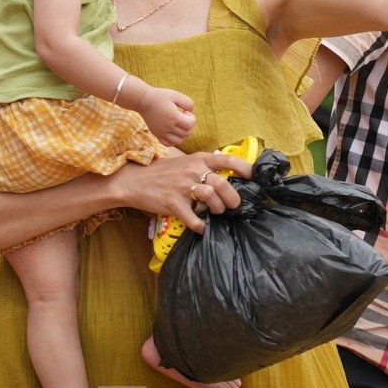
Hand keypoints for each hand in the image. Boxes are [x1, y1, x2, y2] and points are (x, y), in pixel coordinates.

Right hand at [114, 151, 248, 233]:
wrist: (134, 180)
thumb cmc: (162, 171)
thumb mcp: (184, 161)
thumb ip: (203, 164)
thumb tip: (225, 172)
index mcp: (199, 159)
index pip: (229, 160)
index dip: (245, 169)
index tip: (253, 179)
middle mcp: (193, 170)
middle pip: (224, 185)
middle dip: (234, 199)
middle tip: (234, 206)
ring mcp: (183, 187)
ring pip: (212, 200)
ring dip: (219, 210)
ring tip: (216, 213)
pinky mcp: (174, 203)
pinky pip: (195, 219)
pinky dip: (202, 227)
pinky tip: (203, 228)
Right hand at [136, 85, 195, 147]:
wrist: (143, 100)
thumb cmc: (160, 96)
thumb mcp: (176, 95)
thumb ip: (188, 103)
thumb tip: (192, 111)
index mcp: (174, 117)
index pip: (190, 124)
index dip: (192, 118)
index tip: (185, 112)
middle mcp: (168, 127)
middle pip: (187, 133)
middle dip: (189, 125)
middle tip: (183, 117)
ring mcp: (162, 132)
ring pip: (179, 141)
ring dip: (183, 134)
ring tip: (178, 124)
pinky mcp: (157, 134)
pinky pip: (168, 144)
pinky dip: (173, 140)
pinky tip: (172, 131)